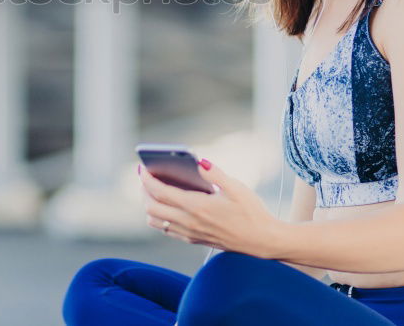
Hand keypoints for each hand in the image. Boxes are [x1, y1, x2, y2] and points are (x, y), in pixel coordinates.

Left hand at [137, 159, 285, 256]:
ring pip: (156, 222)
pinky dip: (160, 217)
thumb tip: (199, 160)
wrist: (262, 242)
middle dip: (144, 191)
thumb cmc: (252, 213)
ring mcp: (190, 234)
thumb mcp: (236, 188)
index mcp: (197, 207)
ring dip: (150, 206)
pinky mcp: (194, 240)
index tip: (141, 168)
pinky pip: (167, 230)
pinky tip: (169, 205)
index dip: (147, 179)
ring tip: (154, 190)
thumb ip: (215, 174)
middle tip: (145, 177)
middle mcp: (189, 222)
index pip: (160, 192)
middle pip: (152, 208)